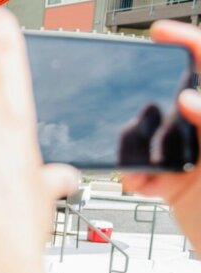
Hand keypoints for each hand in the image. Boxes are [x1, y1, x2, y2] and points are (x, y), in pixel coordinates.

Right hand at [122, 20, 200, 251]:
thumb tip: (188, 98)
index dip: (188, 44)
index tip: (160, 35)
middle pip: (172, 99)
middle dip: (148, 108)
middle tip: (137, 114)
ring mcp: (190, 159)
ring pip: (149, 136)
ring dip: (136, 149)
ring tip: (144, 164)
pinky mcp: (172, 184)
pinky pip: (140, 170)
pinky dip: (134, 177)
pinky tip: (143, 184)